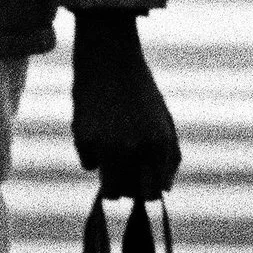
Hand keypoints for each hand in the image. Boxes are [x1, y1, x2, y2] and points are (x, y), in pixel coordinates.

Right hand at [70, 9, 180, 200]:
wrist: (109, 56)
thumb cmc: (141, 92)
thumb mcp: (164, 122)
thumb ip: (170, 158)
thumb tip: (164, 191)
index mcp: (159, 144)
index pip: (153, 194)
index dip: (147, 190)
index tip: (142, 182)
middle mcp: (134, 147)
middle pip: (128, 196)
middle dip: (127, 189)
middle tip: (125, 170)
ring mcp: (107, 143)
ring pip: (108, 190)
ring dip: (110, 177)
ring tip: (112, 153)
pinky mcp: (83, 137)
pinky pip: (88, 163)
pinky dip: (92, 153)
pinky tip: (97, 128)